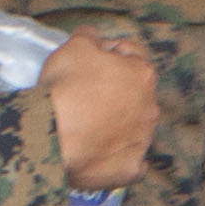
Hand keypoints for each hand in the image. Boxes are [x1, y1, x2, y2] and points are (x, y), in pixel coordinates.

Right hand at [44, 34, 158, 191]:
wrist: (53, 136)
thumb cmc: (66, 87)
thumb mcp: (74, 46)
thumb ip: (90, 37)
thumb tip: (94, 37)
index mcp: (142, 74)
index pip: (131, 54)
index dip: (108, 54)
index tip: (89, 62)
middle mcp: (151, 107)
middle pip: (135, 93)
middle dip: (116, 91)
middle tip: (85, 96)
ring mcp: (143, 140)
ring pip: (134, 127)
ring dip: (118, 124)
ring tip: (89, 127)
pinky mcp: (132, 168)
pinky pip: (129, 161)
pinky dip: (117, 157)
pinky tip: (99, 154)